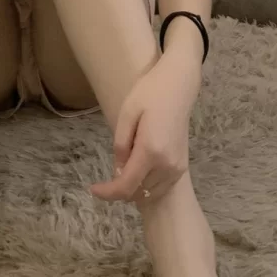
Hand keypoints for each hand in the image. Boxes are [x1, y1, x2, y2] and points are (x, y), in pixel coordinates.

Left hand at [90, 57, 192, 203]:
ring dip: (134, 187)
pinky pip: (161, 186)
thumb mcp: (126, 114)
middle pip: (138, 193)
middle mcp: (167, 165)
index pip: (126, 186)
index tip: (93, 189)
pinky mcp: (183, 165)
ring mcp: (178, 167)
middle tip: (112, 169)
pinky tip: (140, 166)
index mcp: (151, 151)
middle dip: (120, 187)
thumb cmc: (149, 93)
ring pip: (150, 193)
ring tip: (128, 162)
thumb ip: (120, 146)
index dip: (108, 193)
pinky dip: (147, 184)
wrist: (178, 85)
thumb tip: (118, 172)